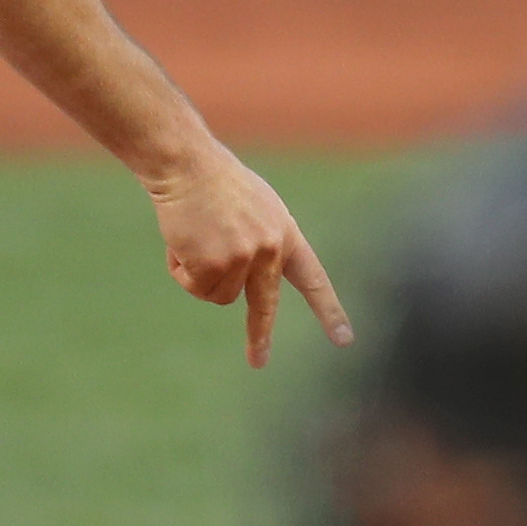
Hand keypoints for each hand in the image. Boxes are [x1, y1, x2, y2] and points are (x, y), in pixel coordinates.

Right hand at [144, 139, 352, 366]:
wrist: (187, 163)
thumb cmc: (214, 180)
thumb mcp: (255, 208)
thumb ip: (262, 241)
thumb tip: (250, 283)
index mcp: (285, 232)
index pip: (312, 277)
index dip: (328, 310)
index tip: (345, 339)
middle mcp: (271, 249)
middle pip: (266, 305)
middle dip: (260, 336)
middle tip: (259, 362)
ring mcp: (244, 259)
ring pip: (219, 295)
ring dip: (201, 275)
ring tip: (194, 236)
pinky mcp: (215, 266)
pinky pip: (195, 286)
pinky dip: (182, 270)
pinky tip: (182, 240)